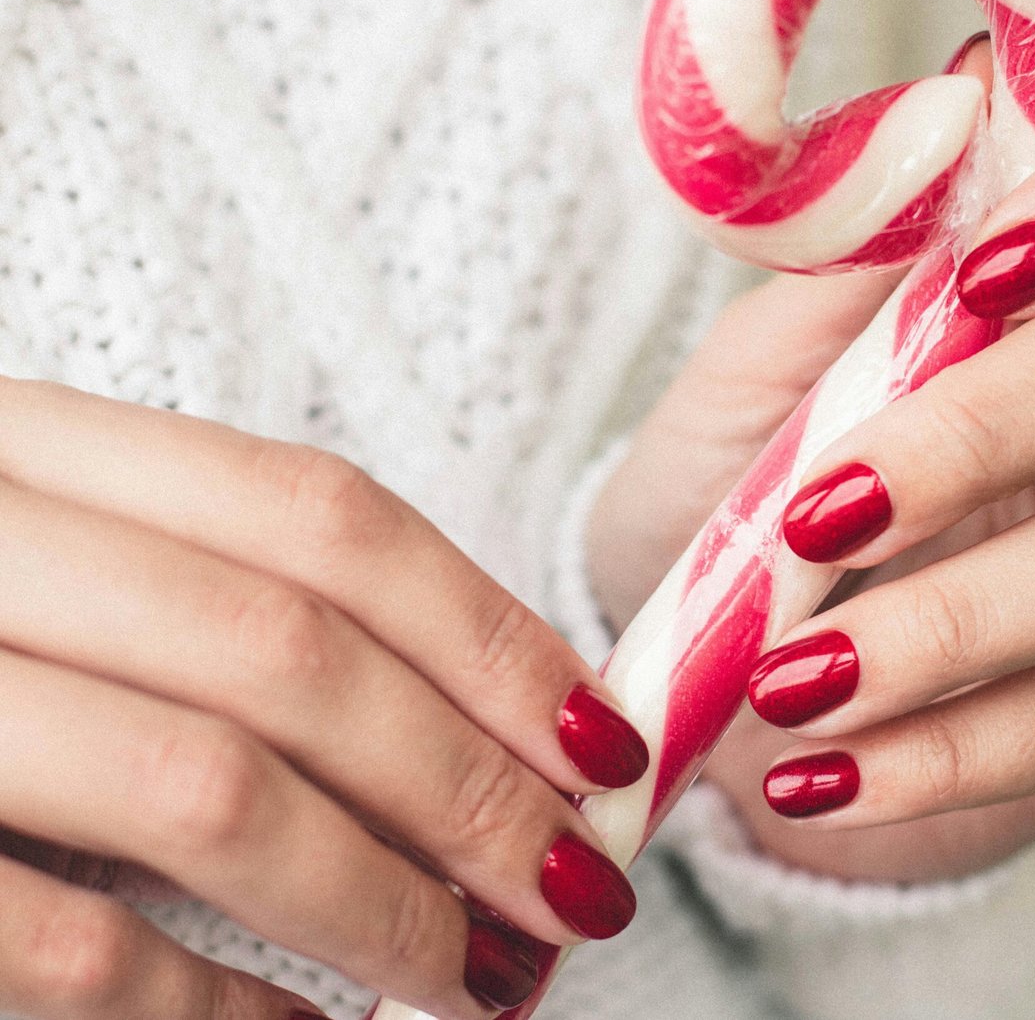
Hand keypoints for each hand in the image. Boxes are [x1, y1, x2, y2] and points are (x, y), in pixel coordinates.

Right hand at [0, 385, 647, 1019]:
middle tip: (575, 891)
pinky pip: (72, 944)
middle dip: (468, 786)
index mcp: (31, 448)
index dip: (489, 634)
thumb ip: (230, 614)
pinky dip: (219, 1010)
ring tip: (479, 976)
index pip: (324, 520)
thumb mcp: (66, 577)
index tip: (600, 742)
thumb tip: (499, 727)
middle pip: (290, 652)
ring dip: (381, 903)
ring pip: (204, 789)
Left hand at [589, 78, 1034, 881]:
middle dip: (987, 426)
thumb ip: (843, 270)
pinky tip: (819, 776)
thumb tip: (952, 106)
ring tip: (790, 678)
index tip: (991, 259)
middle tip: (819, 513)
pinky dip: (942, 751)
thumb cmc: (742, 508)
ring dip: (954, 615)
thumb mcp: (752, 386)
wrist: (719, 693)